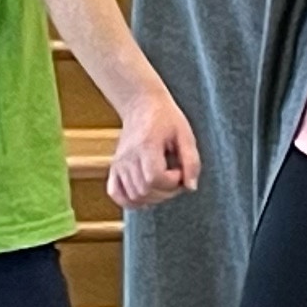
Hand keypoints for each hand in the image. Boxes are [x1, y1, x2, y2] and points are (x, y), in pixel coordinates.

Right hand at [106, 87, 200, 209]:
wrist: (142, 104)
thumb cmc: (166, 118)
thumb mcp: (185, 135)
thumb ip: (191, 162)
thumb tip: (190, 187)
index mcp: (146, 146)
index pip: (154, 179)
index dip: (172, 182)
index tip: (179, 170)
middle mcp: (128, 157)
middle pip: (145, 191)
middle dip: (166, 191)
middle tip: (175, 177)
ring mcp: (119, 163)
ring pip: (134, 196)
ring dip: (153, 197)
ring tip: (163, 181)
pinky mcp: (114, 167)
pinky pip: (116, 194)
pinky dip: (130, 201)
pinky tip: (145, 195)